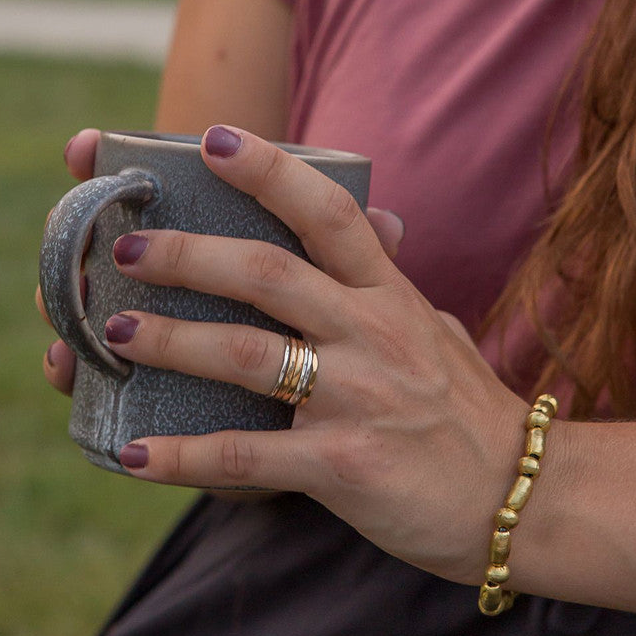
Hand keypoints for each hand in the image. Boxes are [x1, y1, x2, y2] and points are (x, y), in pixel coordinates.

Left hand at [95, 126, 527, 586]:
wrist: (521, 497)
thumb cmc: (465, 408)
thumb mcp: (432, 325)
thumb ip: (390, 278)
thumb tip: (378, 222)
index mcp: (389, 293)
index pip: (328, 211)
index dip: (270, 170)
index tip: (213, 138)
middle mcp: (372, 333)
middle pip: (268, 273)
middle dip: (188, 255)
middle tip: (126, 250)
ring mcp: (358, 397)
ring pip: (247, 355)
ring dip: (172, 341)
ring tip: (114, 332)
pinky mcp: (344, 465)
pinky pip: (249, 458)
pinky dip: (185, 456)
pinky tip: (134, 454)